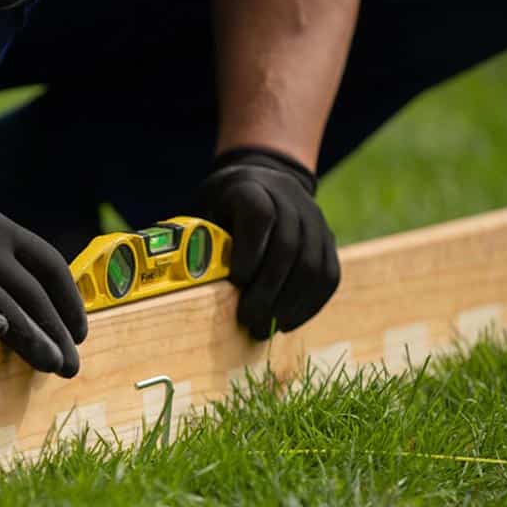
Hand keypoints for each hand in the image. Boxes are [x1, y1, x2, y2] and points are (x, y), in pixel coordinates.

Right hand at [0, 170, 87, 376]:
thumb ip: (4, 260)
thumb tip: (43, 309)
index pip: (49, 265)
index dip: (70, 302)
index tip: (79, 333)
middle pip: (31, 292)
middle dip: (56, 332)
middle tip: (71, 365)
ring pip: (2, 306)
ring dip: (31, 339)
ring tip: (51, 365)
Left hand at [197, 148, 339, 339]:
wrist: (263, 179)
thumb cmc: (221, 206)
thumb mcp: (203, 210)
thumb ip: (197, 240)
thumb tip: (177, 281)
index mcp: (251, 188)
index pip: (259, 216)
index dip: (250, 252)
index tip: (236, 282)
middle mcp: (289, 199)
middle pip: (289, 246)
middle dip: (268, 290)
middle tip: (249, 319)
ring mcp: (314, 218)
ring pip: (313, 264)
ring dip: (290, 302)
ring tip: (267, 327)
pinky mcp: (328, 239)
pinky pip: (329, 275)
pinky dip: (310, 304)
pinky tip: (287, 321)